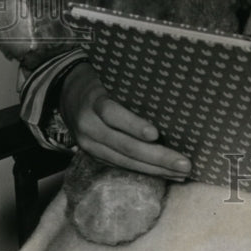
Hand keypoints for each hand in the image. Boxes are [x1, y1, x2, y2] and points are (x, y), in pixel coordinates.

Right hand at [59, 62, 191, 179]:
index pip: (112, 114)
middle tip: (184, 163)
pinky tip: (167, 174)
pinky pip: (122, 166)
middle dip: (157, 157)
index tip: (156, 133)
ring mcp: (90, 145)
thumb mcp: (110, 77)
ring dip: (156, 170)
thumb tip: (170, 96)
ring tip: (181, 173)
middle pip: (124, 145)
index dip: (134, 125)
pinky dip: (146, 171)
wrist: (66, 94)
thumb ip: (130, 87)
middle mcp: (89, 127)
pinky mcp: (94, 156)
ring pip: (125, 161)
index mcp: (93, 102)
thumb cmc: (99, 81)